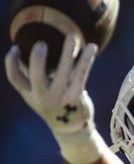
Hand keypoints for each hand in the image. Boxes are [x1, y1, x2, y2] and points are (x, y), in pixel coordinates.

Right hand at [6, 33, 104, 163]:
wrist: (71, 128)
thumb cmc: (52, 104)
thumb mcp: (36, 95)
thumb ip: (30, 78)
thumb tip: (27, 52)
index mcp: (30, 95)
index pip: (15, 78)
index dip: (11, 62)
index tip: (16, 48)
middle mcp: (44, 97)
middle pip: (36, 77)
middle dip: (37, 60)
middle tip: (40, 43)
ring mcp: (61, 97)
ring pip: (64, 71)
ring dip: (68, 52)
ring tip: (72, 35)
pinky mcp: (77, 95)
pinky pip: (82, 74)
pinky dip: (86, 59)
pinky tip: (91, 47)